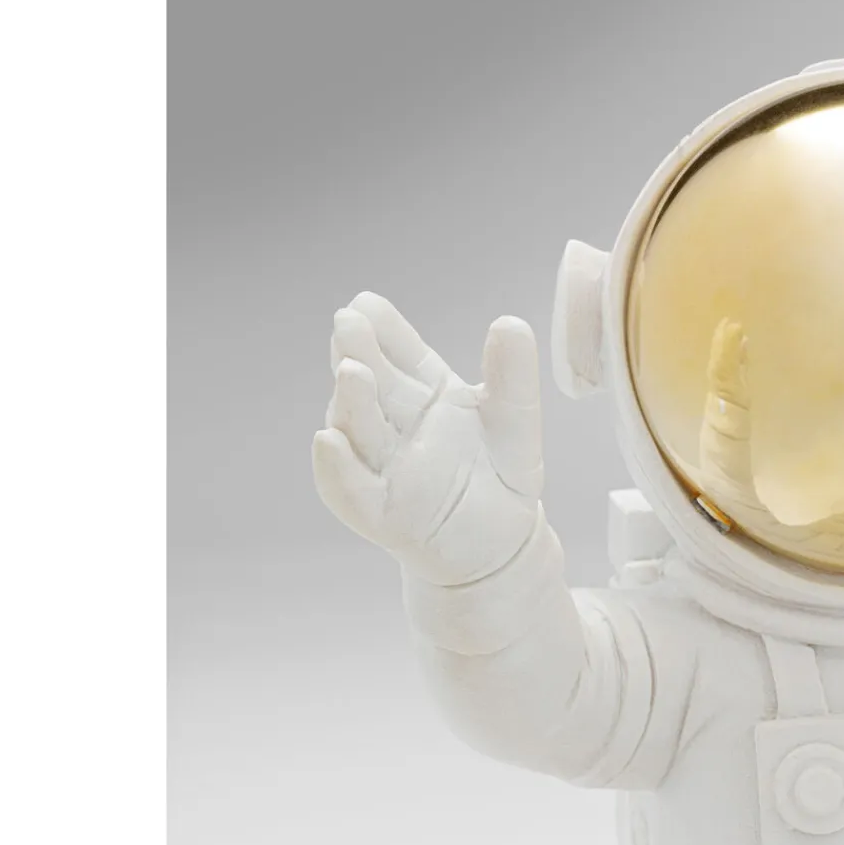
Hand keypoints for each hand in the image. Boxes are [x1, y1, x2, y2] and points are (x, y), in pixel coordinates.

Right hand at [312, 293, 542, 585]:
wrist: (503, 541)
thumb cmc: (500, 473)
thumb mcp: (514, 419)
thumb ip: (512, 376)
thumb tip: (510, 323)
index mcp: (423, 391)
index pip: (396, 352)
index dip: (382, 329)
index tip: (368, 303)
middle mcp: (393, 423)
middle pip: (367, 383)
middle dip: (356, 352)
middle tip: (349, 322)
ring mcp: (382, 466)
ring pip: (354, 430)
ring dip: (348, 402)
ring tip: (353, 371)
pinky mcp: (380, 512)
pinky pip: (349, 489)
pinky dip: (336, 467)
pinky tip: (329, 440)